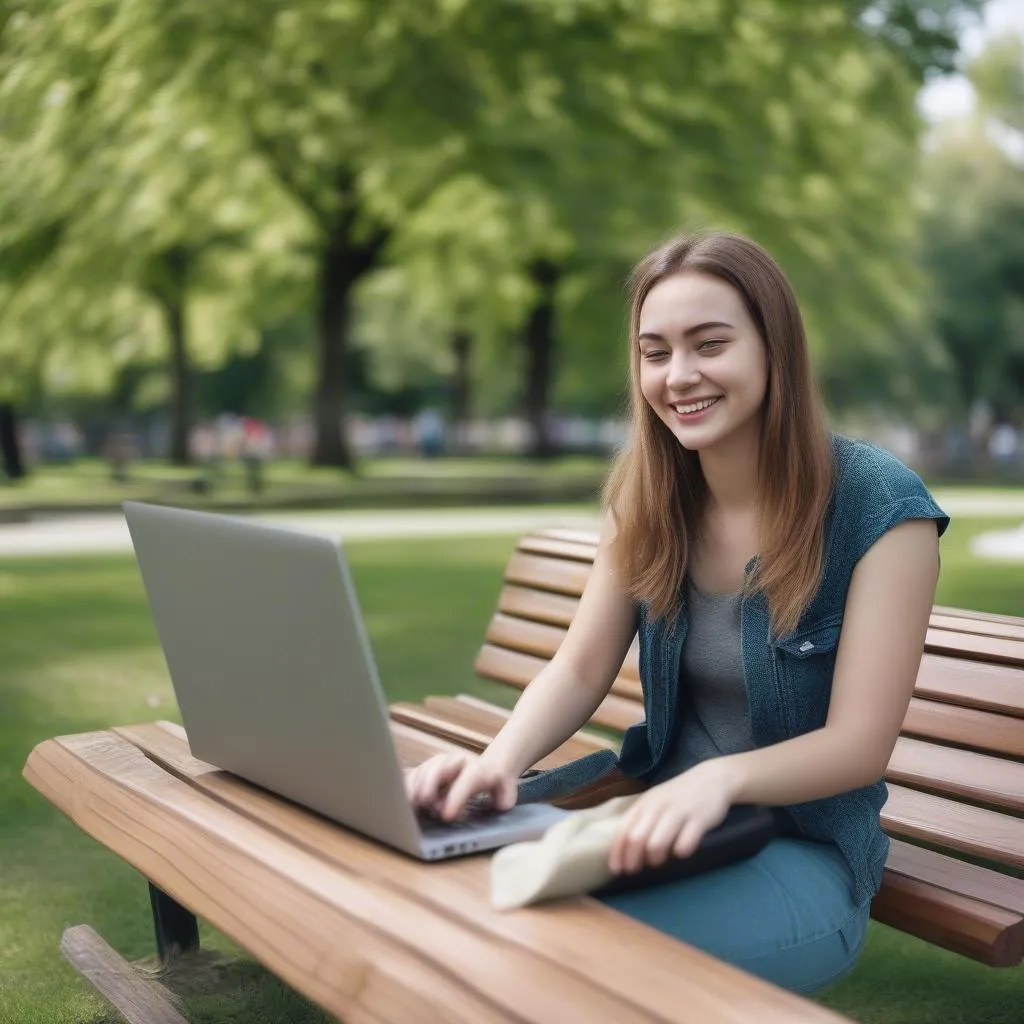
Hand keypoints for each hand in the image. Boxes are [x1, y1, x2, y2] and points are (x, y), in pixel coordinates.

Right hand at [404, 750, 518, 821]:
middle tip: (423, 802)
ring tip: (410, 803)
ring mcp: (441, 763)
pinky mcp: (429, 769)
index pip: (467, 779)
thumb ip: (504, 799)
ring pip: (425, 768)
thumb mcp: (506, 793)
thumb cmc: (496, 784)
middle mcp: (457, 762)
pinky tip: (402, 799)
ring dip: (416, 785)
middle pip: (440, 766)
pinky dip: (407, 786)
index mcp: (478, 769)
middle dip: (430, 783)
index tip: (446, 815)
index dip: (456, 796)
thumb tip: (499, 805)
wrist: (490, 767)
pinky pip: (415, 774)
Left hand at [608, 759, 737, 874]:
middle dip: (632, 859)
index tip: (617, 869)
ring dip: (654, 857)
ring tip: (658, 861)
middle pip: (637, 838)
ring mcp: (679, 812)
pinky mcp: (699, 819)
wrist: (712, 777)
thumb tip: (626, 851)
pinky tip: (680, 851)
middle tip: (634, 871)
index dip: (618, 852)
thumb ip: (641, 821)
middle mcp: (658, 807)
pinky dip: (680, 852)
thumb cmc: (679, 796)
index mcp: (645, 803)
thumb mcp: (655, 802)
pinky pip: (685, 842)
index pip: (624, 830)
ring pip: (657, 842)